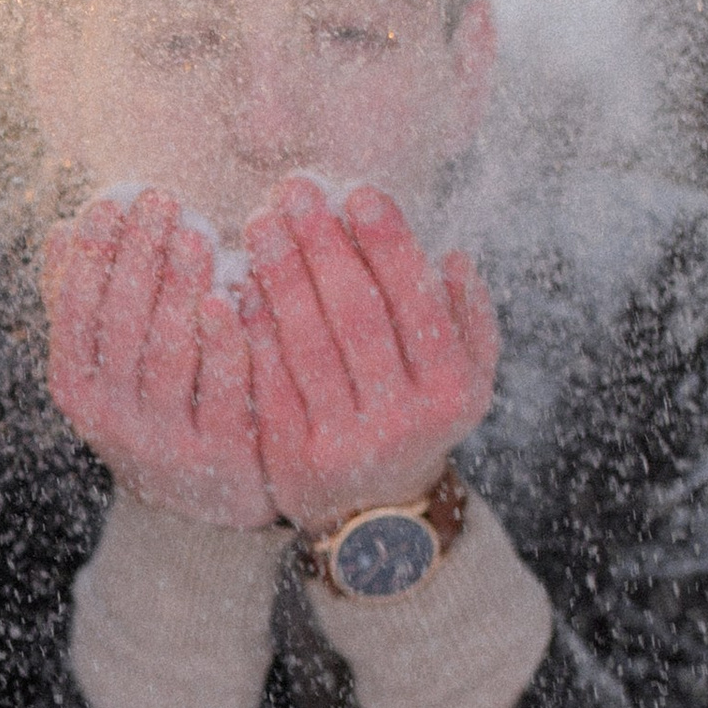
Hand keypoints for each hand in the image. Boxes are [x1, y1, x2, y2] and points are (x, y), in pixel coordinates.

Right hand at [41, 187, 273, 528]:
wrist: (205, 503)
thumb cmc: (156, 404)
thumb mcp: (109, 364)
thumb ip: (85, 304)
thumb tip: (57, 231)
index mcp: (76, 387)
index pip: (75, 310)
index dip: (92, 254)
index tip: (114, 200)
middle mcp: (110, 419)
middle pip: (121, 325)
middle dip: (139, 256)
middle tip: (161, 201)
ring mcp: (164, 441)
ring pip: (167, 353)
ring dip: (179, 288)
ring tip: (196, 233)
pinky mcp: (218, 456)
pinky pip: (220, 389)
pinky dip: (223, 340)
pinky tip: (231, 295)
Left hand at [241, 177, 497, 535]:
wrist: (375, 516)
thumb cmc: (419, 419)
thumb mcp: (466, 380)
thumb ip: (468, 320)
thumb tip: (452, 256)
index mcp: (451, 388)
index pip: (414, 300)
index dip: (385, 242)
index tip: (356, 191)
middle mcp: (403, 417)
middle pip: (356, 315)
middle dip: (323, 246)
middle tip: (295, 190)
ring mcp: (346, 439)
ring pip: (307, 343)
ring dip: (280, 275)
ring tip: (261, 222)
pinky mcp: (294, 455)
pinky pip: (271, 377)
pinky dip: (254, 327)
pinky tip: (239, 282)